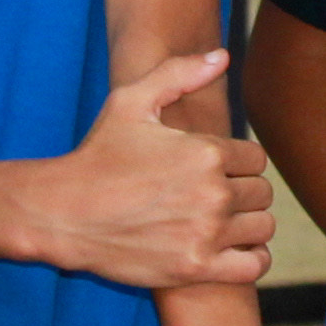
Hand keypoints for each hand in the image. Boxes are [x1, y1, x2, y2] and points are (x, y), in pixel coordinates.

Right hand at [30, 54, 272, 289]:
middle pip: (261, 193)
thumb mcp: (130, 102)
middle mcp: (213, 193)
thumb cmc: (97, 155)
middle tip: (214, 197)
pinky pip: (253, 267)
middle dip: (242, 192)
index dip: (238, 163)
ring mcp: (206, 234)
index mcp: (206, 152)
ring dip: (248, 225)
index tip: (216, 170)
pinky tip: (232, 250)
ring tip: (223, 223)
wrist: (63, 213)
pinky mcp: (196, 268)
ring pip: (262, 228)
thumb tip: (222, 57)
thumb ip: (179, 74)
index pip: (256, 159)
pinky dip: (251, 259)